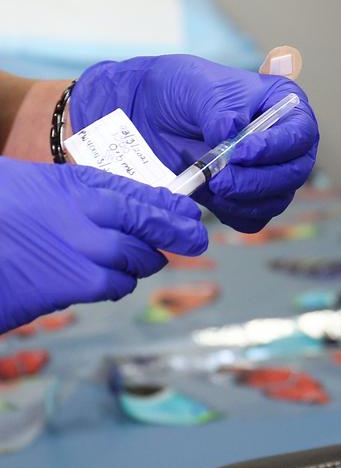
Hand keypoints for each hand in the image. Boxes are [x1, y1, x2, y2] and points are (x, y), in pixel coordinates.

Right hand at [0, 157, 207, 332]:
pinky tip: (103, 279)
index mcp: (81, 183)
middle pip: (154, 227)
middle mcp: (92, 212)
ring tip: (132, 260)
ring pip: (141, 259)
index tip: (190, 213)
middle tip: (193, 239)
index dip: (174, 207)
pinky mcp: (77, 283)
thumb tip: (125, 207)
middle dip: (176, 234)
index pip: (147, 195)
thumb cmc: (0, 211)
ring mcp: (88, 248)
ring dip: (141, 262)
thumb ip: (83, 194)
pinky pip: (118, 284)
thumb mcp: (40, 185)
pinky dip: (118, 282)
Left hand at [70, 55, 318, 232]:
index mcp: (283, 107)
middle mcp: (284, 144)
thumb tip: (232, 136)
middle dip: (258, 180)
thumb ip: (220, 112)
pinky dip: (233, 213)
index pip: (301, 133)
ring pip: (276, 200)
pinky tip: (210, 196)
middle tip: (221, 179)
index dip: (277, 147)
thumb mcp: (199, 88)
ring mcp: (269, 174)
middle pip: (294, 173)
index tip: (241, 151)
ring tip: (210, 184)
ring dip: (243, 199)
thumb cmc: (180, 90)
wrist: (148, 115)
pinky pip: (253, 219)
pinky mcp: (248, 199)